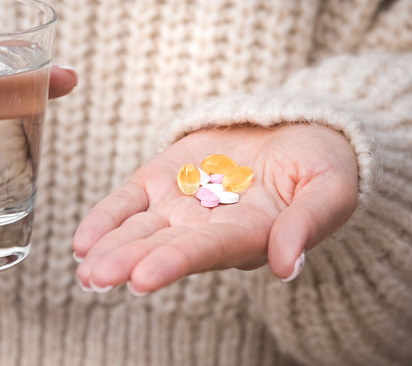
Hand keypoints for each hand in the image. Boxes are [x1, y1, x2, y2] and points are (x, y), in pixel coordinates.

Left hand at [72, 124, 357, 294]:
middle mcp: (205, 229)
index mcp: (246, 236)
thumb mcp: (330, 190)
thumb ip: (308, 224)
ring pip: (137, 230)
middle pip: (161, 247)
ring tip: (83, 265)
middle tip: (95, 279)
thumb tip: (287, 267)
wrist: (296, 131)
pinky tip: (82, 241)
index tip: (141, 279)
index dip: (172, 263)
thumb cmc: (321, 166)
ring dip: (109, 248)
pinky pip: (127, 202)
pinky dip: (104, 219)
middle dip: (127, 263)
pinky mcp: (161, 180)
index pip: (204, 252)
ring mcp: (179, 206)